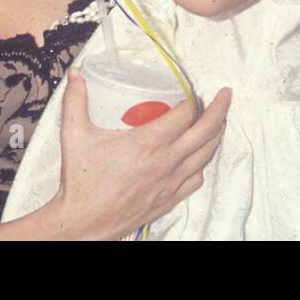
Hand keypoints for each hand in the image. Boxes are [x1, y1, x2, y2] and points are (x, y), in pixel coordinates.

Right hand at [48, 69, 230, 239]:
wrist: (83, 223)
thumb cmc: (82, 182)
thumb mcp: (75, 134)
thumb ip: (75, 100)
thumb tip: (76, 75)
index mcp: (150, 142)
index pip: (186, 113)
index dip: (195, 97)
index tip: (194, 88)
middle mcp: (167, 162)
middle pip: (207, 131)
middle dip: (220, 109)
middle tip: (225, 95)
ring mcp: (171, 183)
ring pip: (207, 155)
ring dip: (217, 135)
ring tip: (219, 122)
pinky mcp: (169, 199)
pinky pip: (196, 180)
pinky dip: (202, 164)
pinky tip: (198, 158)